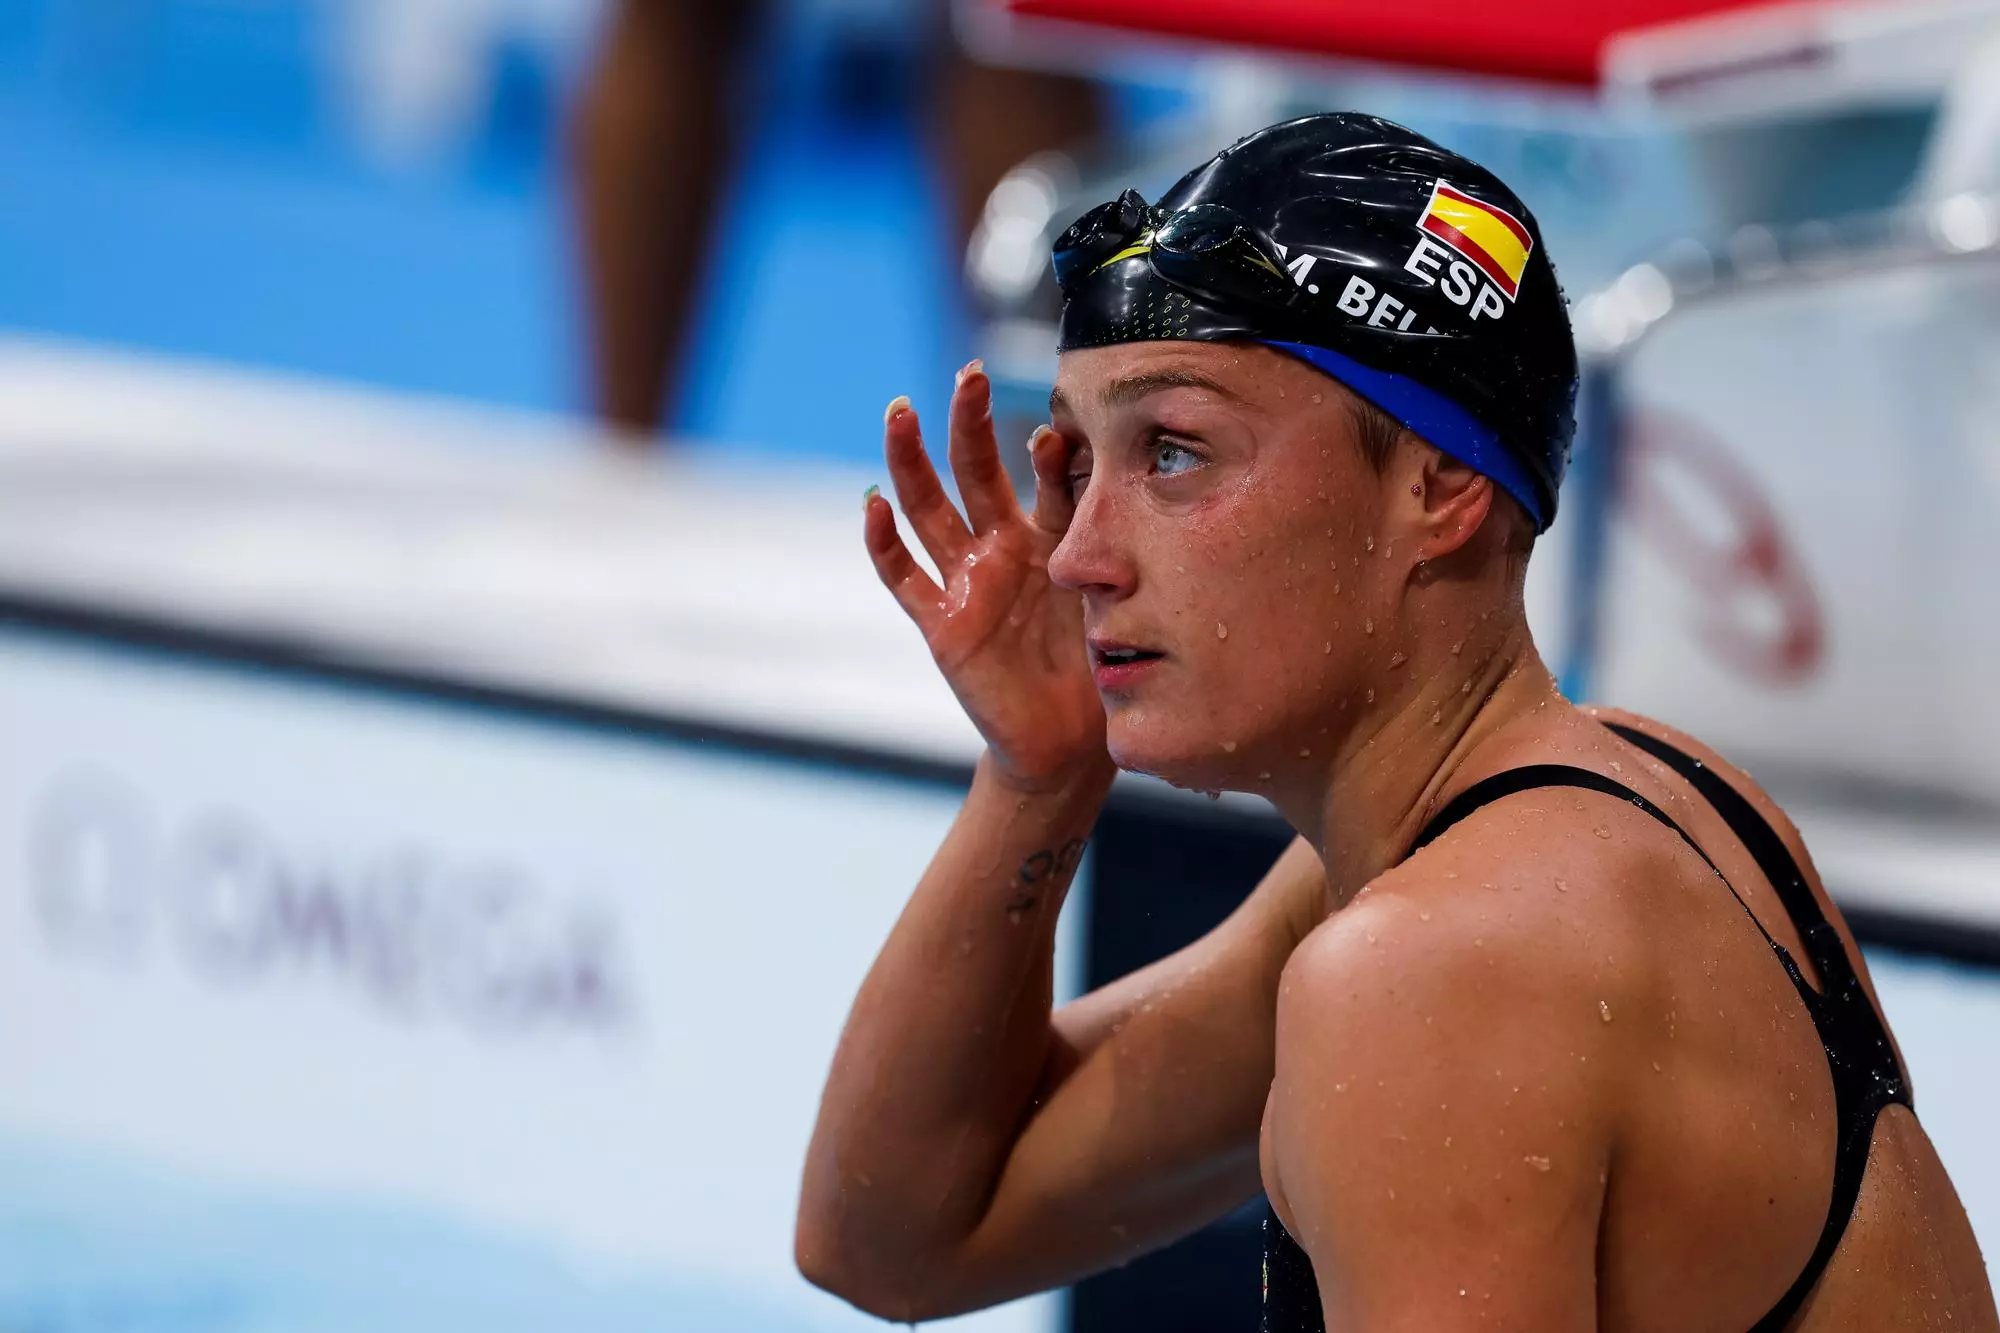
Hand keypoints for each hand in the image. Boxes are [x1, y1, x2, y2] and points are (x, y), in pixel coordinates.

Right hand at [865, 362, 1107, 791]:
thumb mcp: (1112, 597)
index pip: (1044, 478)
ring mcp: (967, 583)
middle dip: (969, 423)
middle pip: (975, 473)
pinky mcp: (943, 625)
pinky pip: (905, 579)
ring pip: (929, 511)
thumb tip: (1118, 484)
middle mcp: (1000, 550)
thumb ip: (1106, 545)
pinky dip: (884, 544)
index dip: (1046, 453)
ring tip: (900, 413)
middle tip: (969, 375)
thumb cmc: (1099, 667)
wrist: (1071, 742)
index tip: (1054, 431)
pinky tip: (871, 505)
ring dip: (910, 462)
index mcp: (1049, 539)